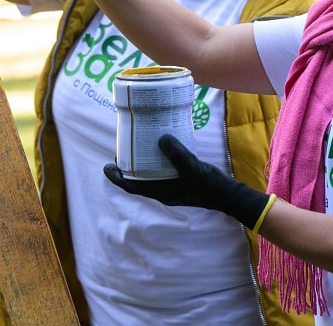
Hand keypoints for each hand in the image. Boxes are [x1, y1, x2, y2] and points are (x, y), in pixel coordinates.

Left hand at [104, 134, 273, 230]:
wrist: (226, 194)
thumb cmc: (208, 185)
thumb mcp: (191, 167)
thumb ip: (176, 153)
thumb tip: (160, 138)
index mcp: (160, 192)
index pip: (131, 187)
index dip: (116, 178)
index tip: (106, 166)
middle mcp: (163, 190)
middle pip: (138, 179)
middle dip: (128, 167)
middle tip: (122, 149)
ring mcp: (172, 186)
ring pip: (150, 175)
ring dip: (142, 163)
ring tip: (138, 145)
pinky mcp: (181, 180)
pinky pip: (163, 170)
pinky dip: (157, 160)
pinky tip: (162, 146)